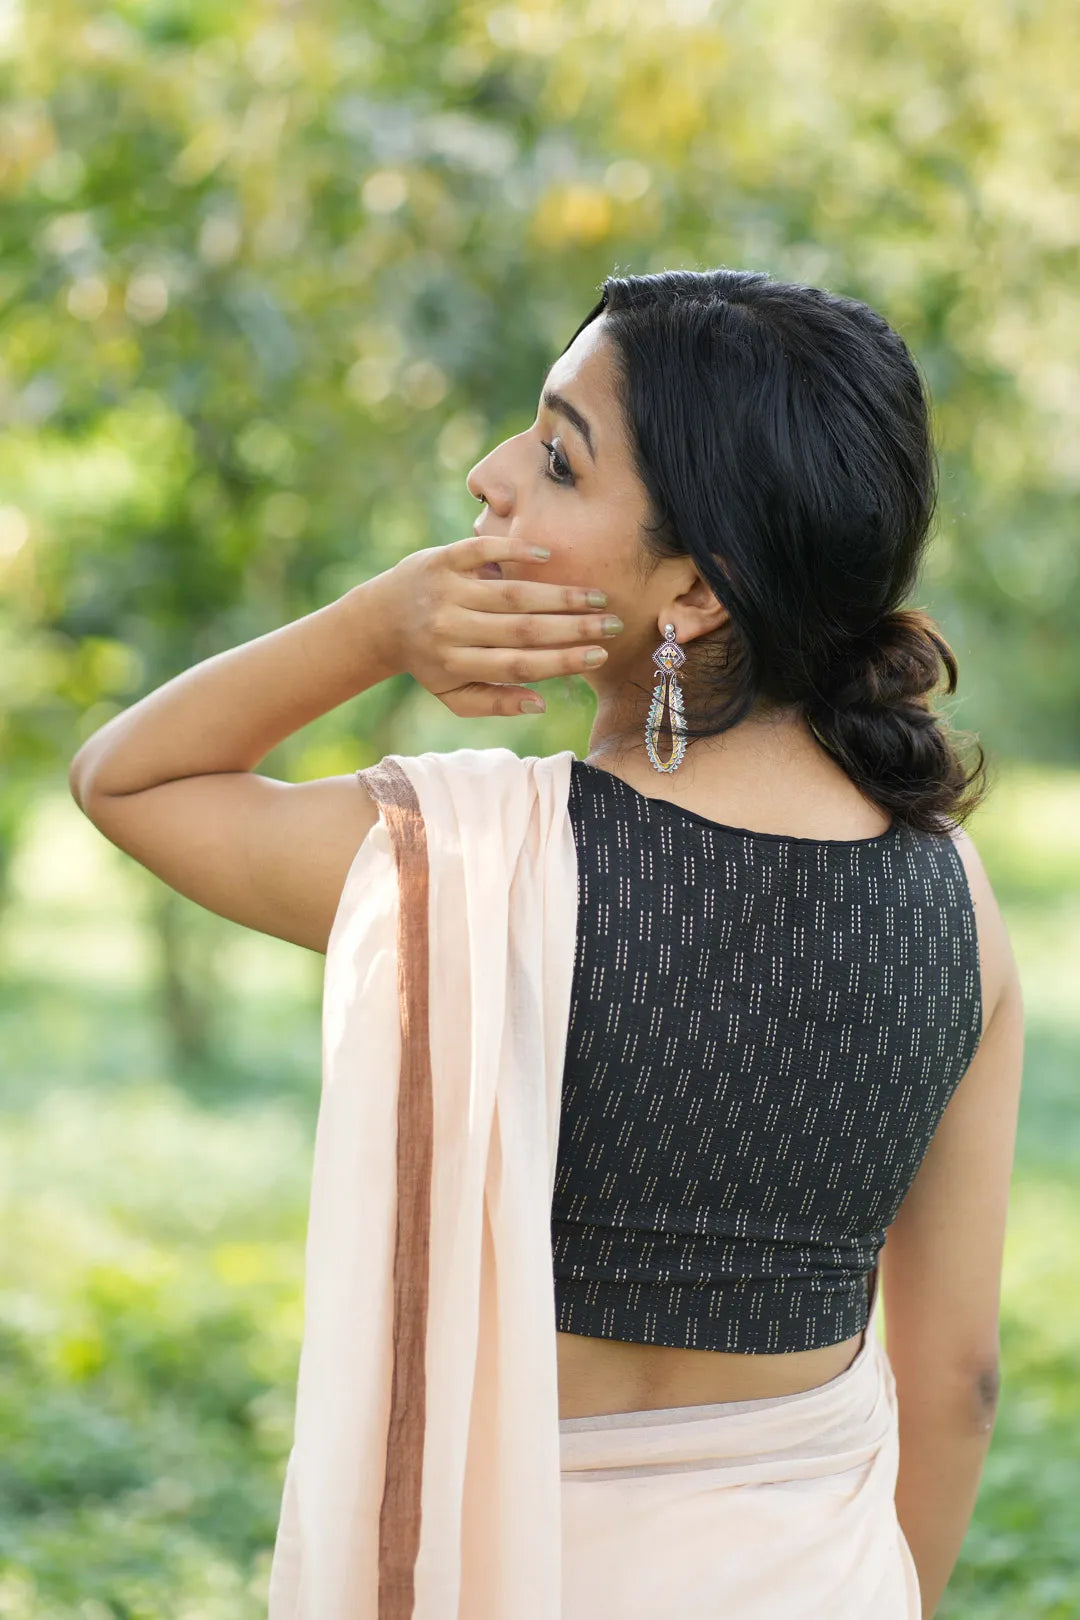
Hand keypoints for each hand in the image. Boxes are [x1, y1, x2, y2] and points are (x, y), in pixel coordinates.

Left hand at [374, 535, 622, 717]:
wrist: (378, 620)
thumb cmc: (427, 662)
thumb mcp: (453, 694)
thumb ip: (495, 702)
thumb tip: (541, 703)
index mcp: (456, 664)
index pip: (519, 665)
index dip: (562, 661)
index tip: (599, 655)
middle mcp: (450, 627)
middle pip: (522, 629)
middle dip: (573, 628)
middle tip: (612, 624)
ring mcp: (446, 590)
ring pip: (512, 593)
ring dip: (559, 594)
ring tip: (595, 597)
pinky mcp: (441, 559)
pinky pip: (482, 552)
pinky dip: (516, 552)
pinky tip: (549, 556)